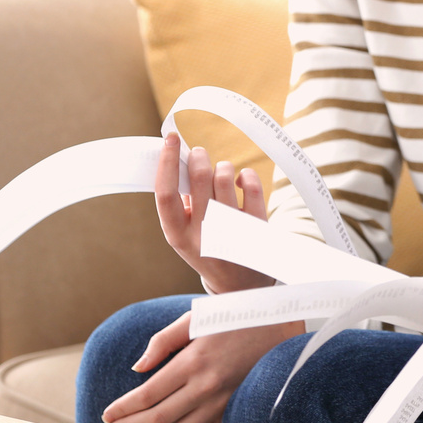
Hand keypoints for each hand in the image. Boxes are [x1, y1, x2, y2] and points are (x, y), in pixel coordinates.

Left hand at [101, 312, 303, 422]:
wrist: (277, 327)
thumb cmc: (231, 319)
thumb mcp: (195, 319)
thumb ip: (162, 341)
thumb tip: (136, 368)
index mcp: (194, 361)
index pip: (149, 394)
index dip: (124, 408)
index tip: (107, 414)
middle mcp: (207, 387)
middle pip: (158, 419)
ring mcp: (221, 404)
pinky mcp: (229, 414)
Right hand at [152, 132, 272, 294]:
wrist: (238, 284)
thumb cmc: (205, 246)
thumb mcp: (183, 232)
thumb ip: (179, 201)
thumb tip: (179, 157)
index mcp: (178, 235)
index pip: (166, 193)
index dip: (166, 162)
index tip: (170, 139)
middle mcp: (204, 234)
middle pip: (200, 177)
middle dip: (199, 156)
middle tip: (199, 154)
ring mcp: (232, 230)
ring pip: (225, 175)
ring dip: (222, 167)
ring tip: (220, 175)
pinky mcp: (256, 226)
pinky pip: (251, 184)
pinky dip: (245, 175)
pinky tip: (240, 182)